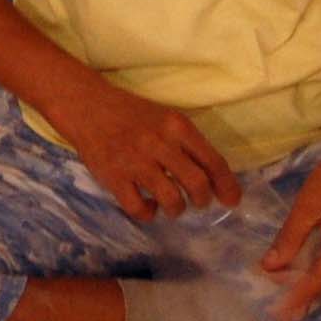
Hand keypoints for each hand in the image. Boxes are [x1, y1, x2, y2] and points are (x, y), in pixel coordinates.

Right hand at [47, 81, 241, 221]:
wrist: (88, 107)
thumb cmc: (132, 114)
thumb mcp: (166, 119)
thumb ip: (189, 144)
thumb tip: (215, 177)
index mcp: (177, 126)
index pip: (213, 161)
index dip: (227, 185)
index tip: (232, 200)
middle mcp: (159, 143)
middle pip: (197, 184)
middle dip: (203, 200)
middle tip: (198, 202)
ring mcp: (135, 162)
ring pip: (172, 200)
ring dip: (177, 209)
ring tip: (173, 206)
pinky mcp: (114, 178)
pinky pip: (140, 209)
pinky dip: (148, 213)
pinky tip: (147, 205)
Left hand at [262, 135, 320, 320]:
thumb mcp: (307, 205)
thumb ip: (290, 238)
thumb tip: (270, 267)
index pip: (320, 280)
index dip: (298, 297)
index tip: (279, 314)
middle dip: (301, 296)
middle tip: (276, 311)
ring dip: (309, 286)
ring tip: (283, 297)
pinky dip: (318, 273)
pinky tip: (301, 275)